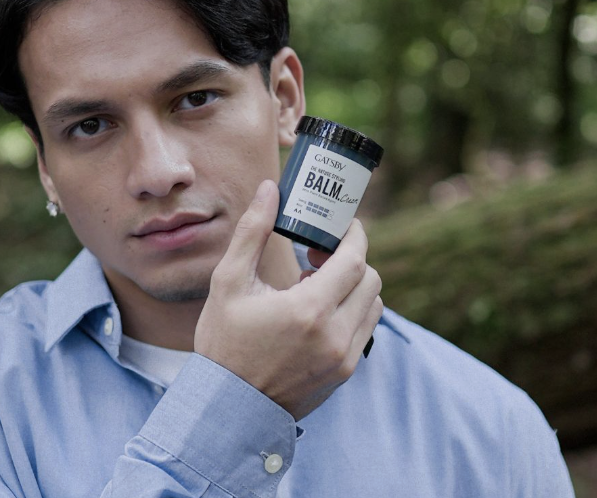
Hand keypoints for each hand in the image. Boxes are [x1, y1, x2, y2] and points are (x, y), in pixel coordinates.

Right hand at [194, 179, 383, 419]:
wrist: (227, 408)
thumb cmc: (224, 343)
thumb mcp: (228, 283)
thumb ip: (253, 232)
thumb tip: (269, 189)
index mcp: (309, 310)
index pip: (354, 261)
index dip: (354, 236)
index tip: (342, 224)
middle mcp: (335, 336)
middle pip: (370, 280)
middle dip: (351, 260)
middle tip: (320, 254)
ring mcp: (344, 358)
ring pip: (373, 306)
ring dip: (354, 287)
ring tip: (315, 285)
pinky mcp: (344, 374)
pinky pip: (363, 331)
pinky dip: (351, 313)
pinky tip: (317, 312)